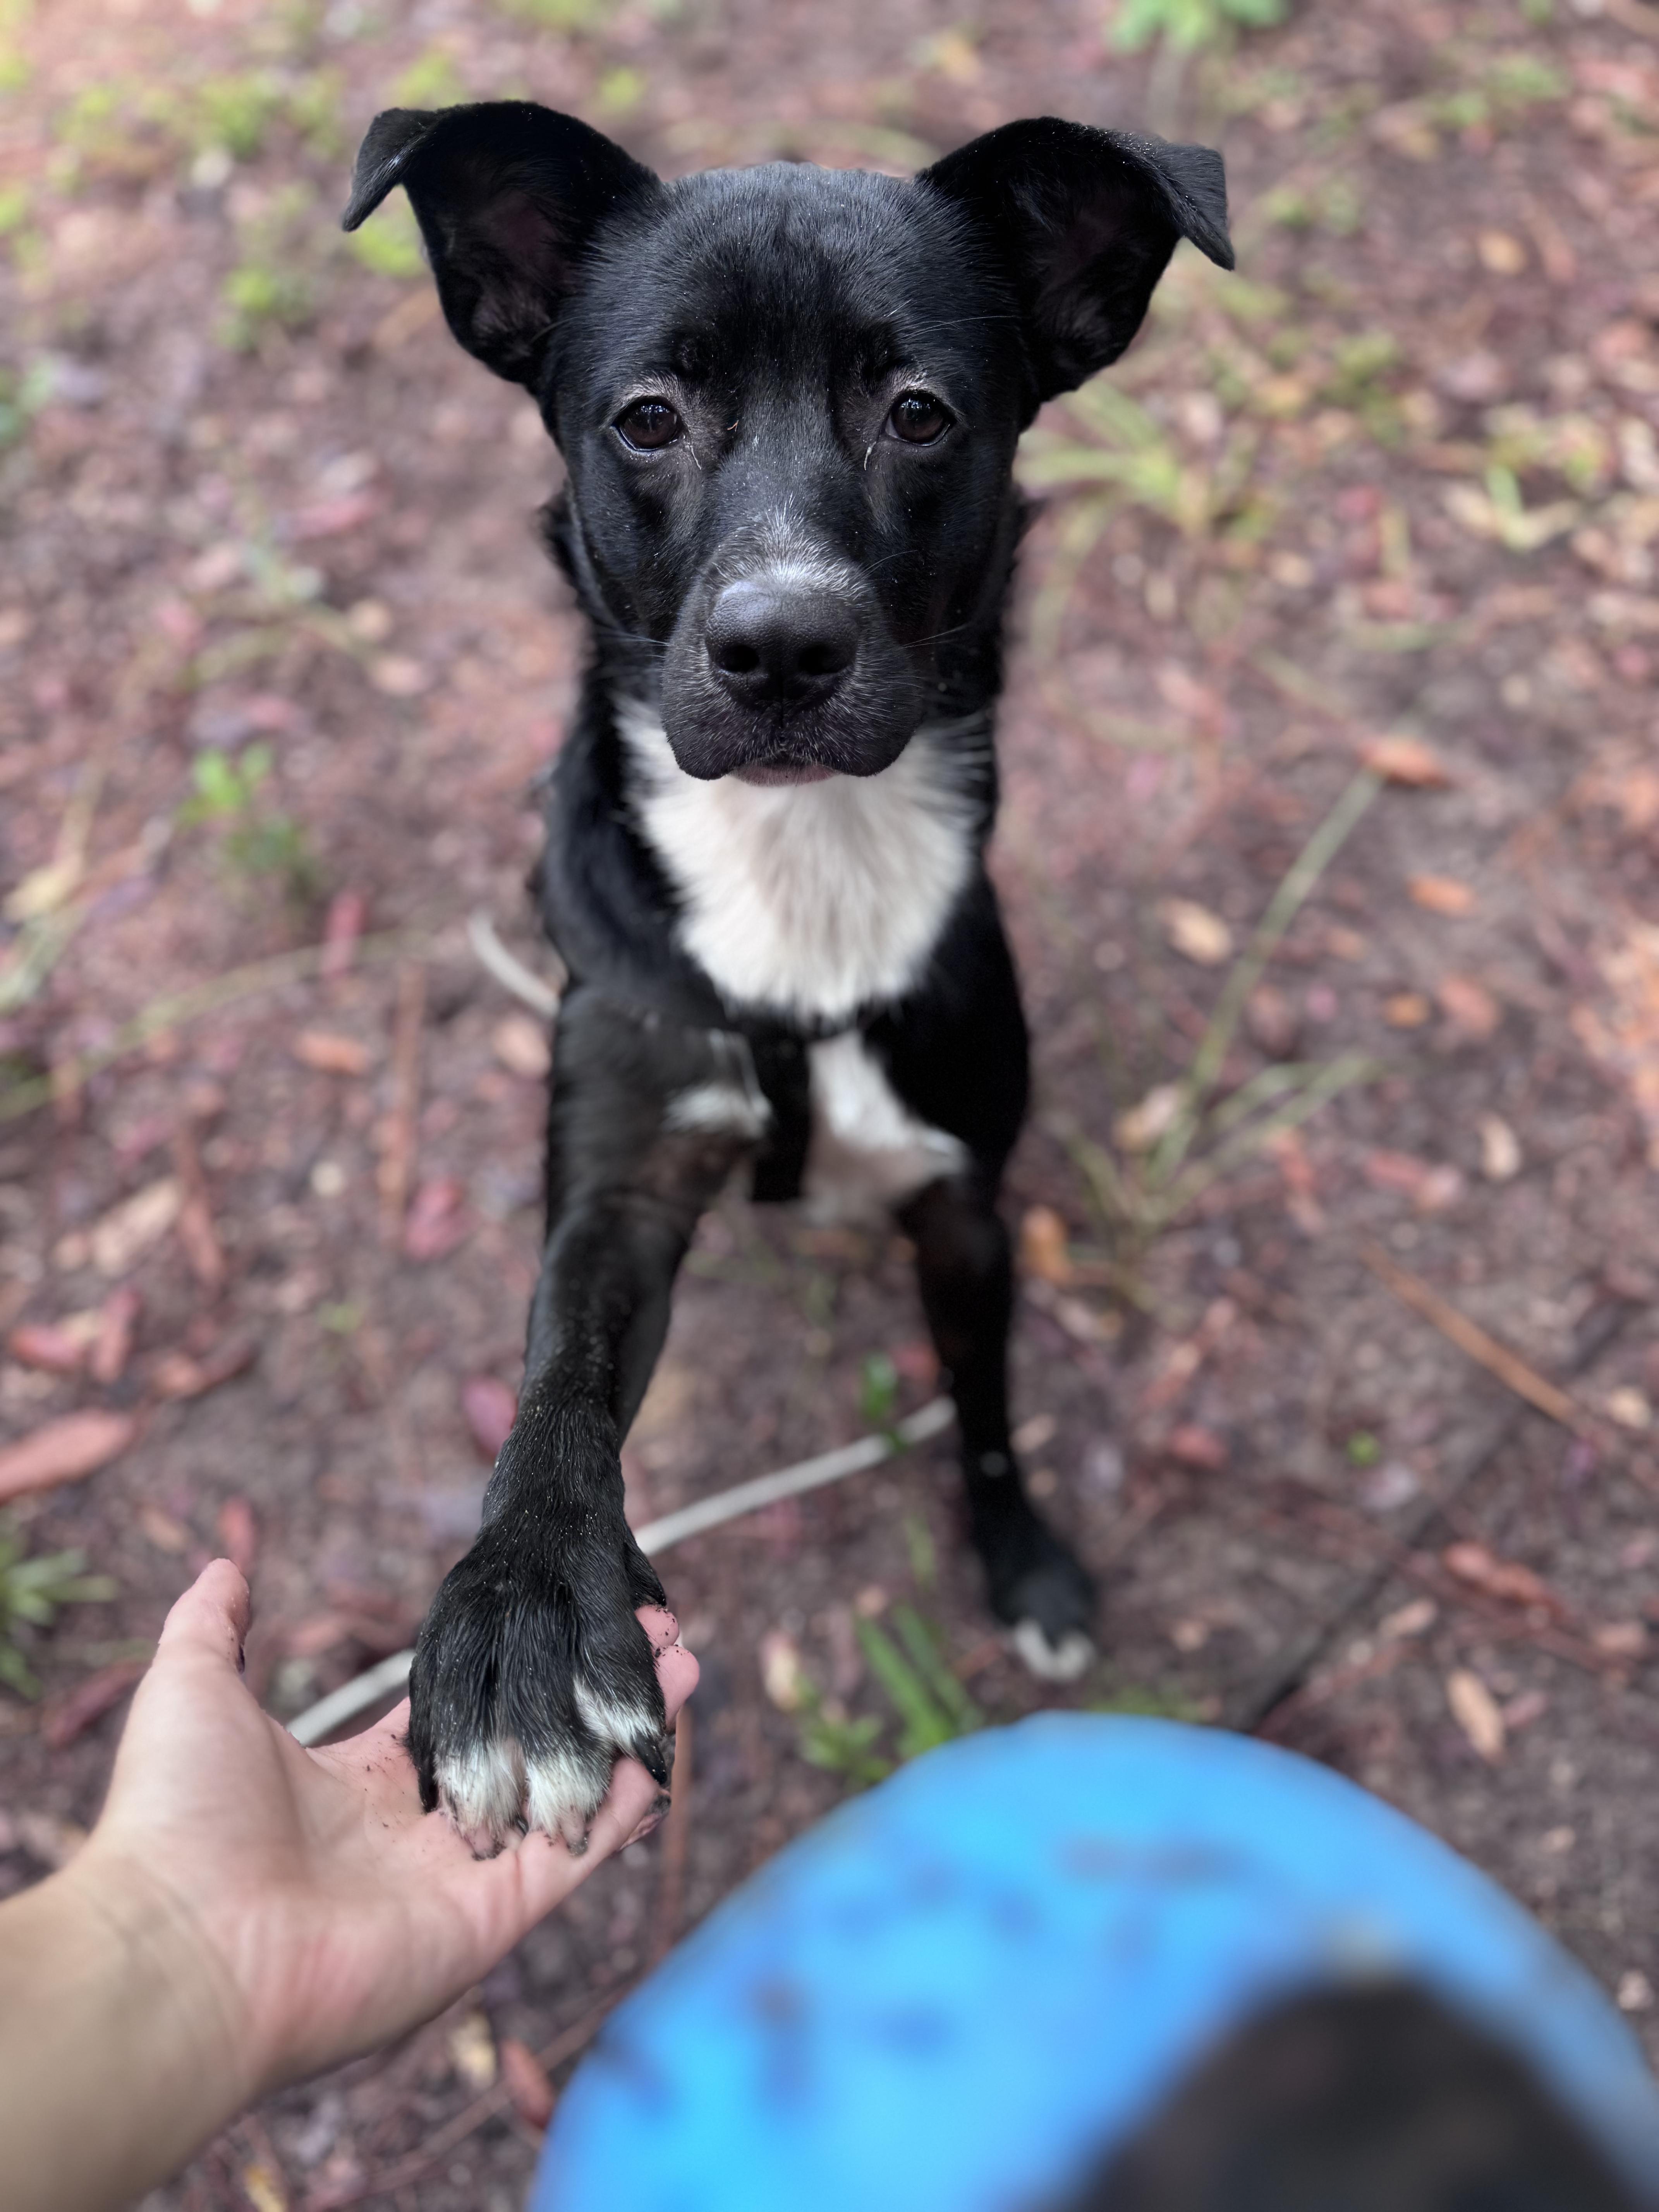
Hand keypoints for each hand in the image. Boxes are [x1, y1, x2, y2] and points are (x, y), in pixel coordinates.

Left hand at [1, 1559, 695, 2211]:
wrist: (174, 1944)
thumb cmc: (172, 1818)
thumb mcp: (189, 1689)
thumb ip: (214, 1626)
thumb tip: (224, 1562)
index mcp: (361, 1787)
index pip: (463, 1715)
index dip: (519, 1666)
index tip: (568, 1616)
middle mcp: (421, 1834)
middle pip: (533, 1745)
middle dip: (594, 1689)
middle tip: (651, 1630)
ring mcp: (463, 1878)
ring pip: (570, 1790)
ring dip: (630, 1730)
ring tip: (686, 1663)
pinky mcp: (491, 1917)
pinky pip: (576, 1854)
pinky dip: (626, 1802)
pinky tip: (668, 1743)